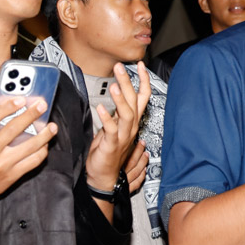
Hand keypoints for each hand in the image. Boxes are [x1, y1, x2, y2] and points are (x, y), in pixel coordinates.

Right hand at [0, 97, 56, 213]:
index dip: (8, 107)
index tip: (20, 100)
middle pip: (13, 129)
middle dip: (30, 115)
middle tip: (42, 106)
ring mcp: (1, 165)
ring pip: (28, 146)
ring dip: (43, 135)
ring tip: (52, 126)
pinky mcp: (10, 176)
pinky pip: (31, 162)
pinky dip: (41, 152)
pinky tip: (45, 144)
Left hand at [86, 62, 151, 191]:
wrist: (105, 177)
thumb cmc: (109, 153)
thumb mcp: (116, 128)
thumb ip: (118, 113)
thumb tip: (117, 98)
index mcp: (133, 121)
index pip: (142, 97)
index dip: (143, 80)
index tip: (139, 66)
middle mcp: (131, 126)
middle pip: (134, 101)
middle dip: (129, 82)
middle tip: (120, 67)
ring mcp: (123, 135)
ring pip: (127, 113)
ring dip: (121, 98)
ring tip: (115, 85)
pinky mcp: (112, 144)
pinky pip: (112, 129)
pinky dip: (107, 118)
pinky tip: (101, 108)